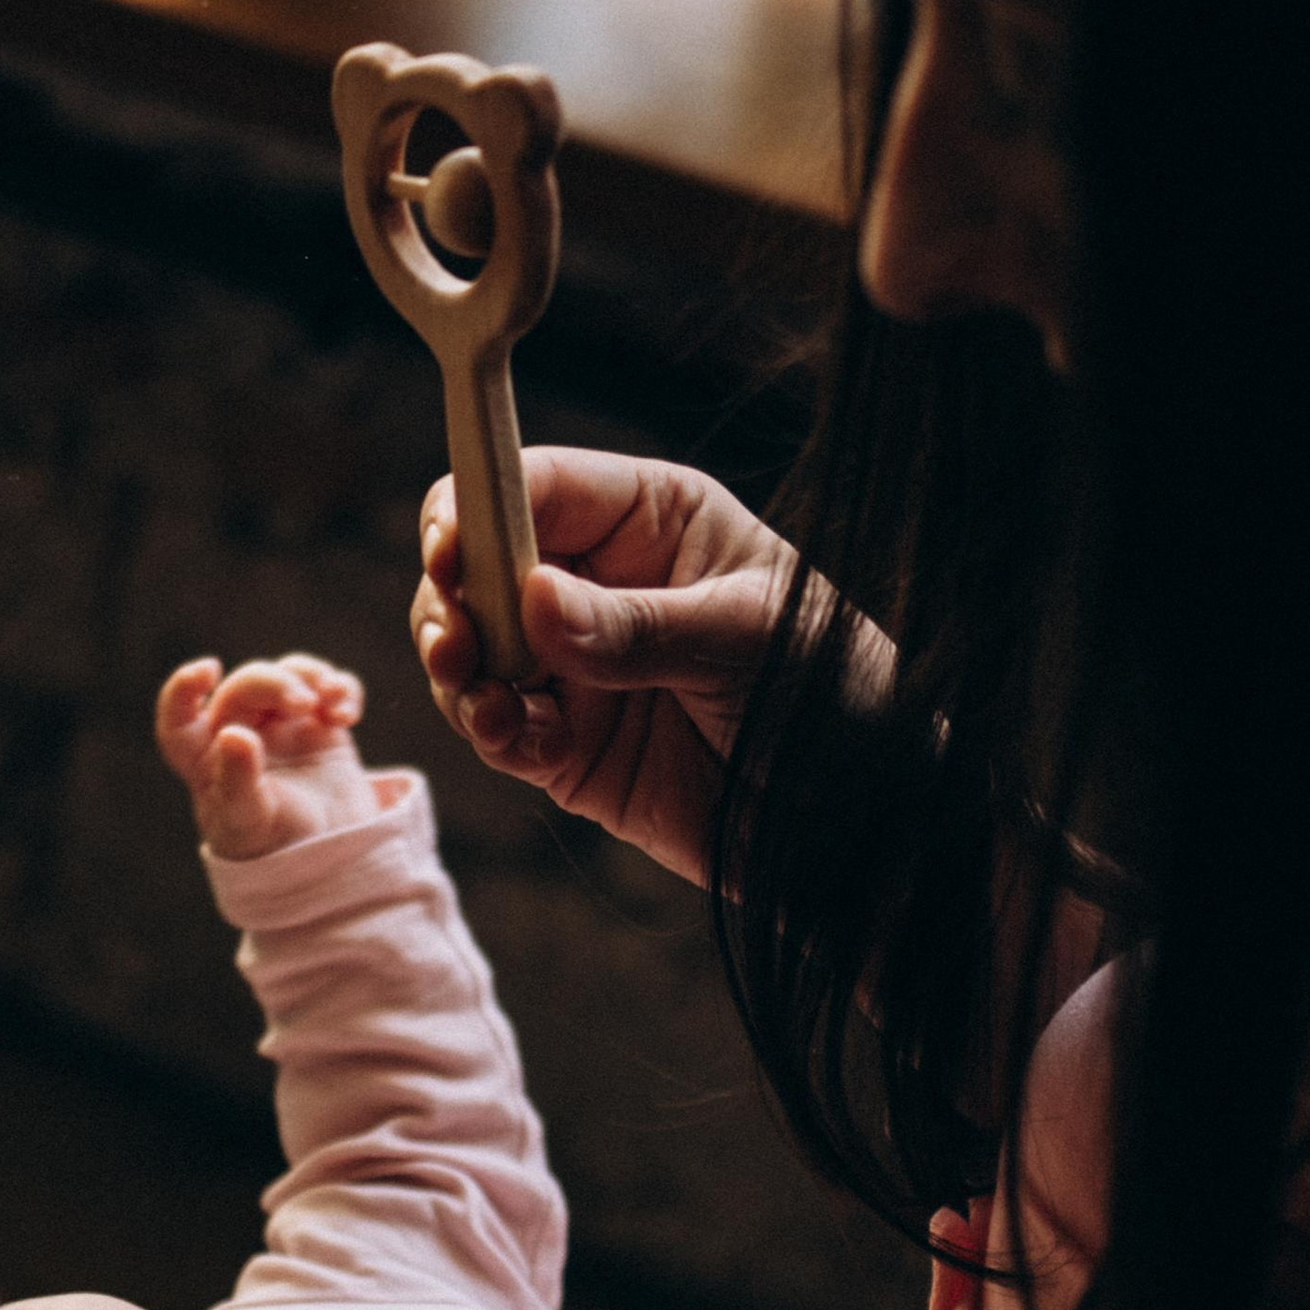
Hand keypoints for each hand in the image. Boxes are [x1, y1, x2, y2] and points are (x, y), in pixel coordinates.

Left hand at [155, 655, 377, 860]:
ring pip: (287, 675)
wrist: (330, 857)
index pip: (179, 718)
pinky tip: (348, 715)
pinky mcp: (319, 723)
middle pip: (246, 687)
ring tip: (333, 699)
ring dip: (310, 677)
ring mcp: (281, 724)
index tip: (207, 670)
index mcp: (205, 758)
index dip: (183, 690)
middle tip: (303, 704)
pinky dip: (342, 691)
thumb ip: (238, 780)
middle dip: (275, 686)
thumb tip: (232, 735)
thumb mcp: (249, 819)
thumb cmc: (274, 843)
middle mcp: (238, 731)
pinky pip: (327, 688)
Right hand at [410, 452, 807, 890]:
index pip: (537, 486)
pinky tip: (512, 735)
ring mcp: (577, 667)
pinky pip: (498, 727)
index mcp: (651, 520)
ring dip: (460, 671)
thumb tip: (532, 599)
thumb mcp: (742, 642)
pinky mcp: (569, 746)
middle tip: (459, 641)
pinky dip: (490, 730)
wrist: (858, 824)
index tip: (452, 553)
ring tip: (485, 696)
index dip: (477, 508)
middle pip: (481, 565)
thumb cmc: (830, 696)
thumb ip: (633, 627)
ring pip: (473, 648)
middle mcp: (601, 583)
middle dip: (454, 599)